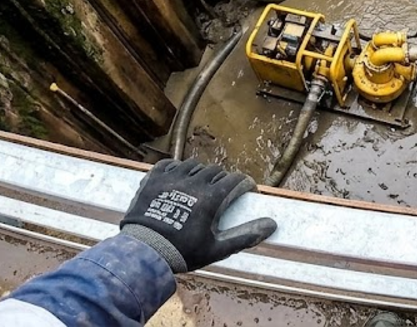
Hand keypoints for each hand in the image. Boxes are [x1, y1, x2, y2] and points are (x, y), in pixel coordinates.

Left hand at [119, 158, 276, 272]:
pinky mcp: (153, 179)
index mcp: (211, 198)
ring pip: (193, 165)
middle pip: (216, 171)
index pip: (236, 180)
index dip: (244, 184)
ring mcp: (172, 178)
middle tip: (222, 192)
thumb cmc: (183, 252)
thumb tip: (272, 225)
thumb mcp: (218, 249)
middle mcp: (194, 182)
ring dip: (200, 172)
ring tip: (200, 184)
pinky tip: (177, 178)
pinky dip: (176, 168)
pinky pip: (168, 164)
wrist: (144, 253)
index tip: (247, 190)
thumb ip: (246, 236)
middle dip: (223, 179)